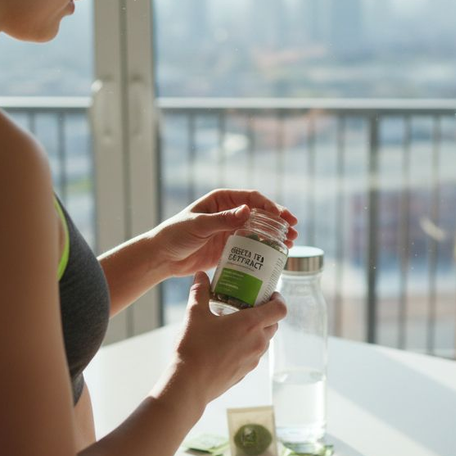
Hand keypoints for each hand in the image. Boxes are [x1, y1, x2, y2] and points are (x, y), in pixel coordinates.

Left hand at [148, 189, 298, 277]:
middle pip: (260, 213)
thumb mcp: (199, 225)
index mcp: (221, 200)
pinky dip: (264, 249)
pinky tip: (276, 254)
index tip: (284, 216)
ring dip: (275, 235)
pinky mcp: (229, 248)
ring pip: (258, 230)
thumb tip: (249, 211)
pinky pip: (251, 246)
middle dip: (278, 221)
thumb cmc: (175, 234)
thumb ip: (223, 219)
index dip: (270, 205)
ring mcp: (230, 230)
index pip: (252, 198)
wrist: (162, 257)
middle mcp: (229, 213)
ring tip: (291, 243)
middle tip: (294, 231)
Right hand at [172, 272, 288, 404]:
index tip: (270, 293)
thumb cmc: (193, 348)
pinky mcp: (245, 372)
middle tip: (249, 305)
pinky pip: (253, 354)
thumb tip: (201, 275)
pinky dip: (247, 345)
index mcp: (250, 324)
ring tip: (237, 323)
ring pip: (264, 340)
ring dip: (256, 330)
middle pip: (273, 324)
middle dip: (266, 313)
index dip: (278, 299)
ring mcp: (253, 359)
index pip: (280, 309)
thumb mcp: (194, 315)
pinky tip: (228, 343)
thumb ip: (200, 292)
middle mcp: (258, 342)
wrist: (189, 384)